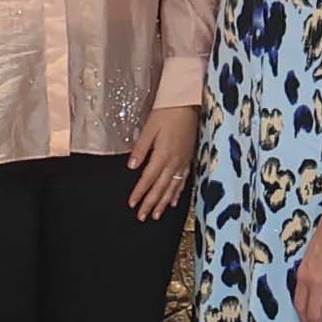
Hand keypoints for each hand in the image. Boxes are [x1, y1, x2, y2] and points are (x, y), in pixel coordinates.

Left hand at [125, 105, 197, 222]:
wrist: (188, 104)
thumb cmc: (166, 113)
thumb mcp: (149, 128)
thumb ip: (141, 148)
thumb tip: (131, 167)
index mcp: (162, 154)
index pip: (148, 178)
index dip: (140, 193)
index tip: (132, 204)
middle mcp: (174, 162)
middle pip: (160, 187)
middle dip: (151, 204)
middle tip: (142, 217)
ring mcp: (183, 162)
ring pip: (172, 187)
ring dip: (164, 203)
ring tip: (156, 215)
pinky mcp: (190, 159)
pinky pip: (184, 180)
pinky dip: (178, 193)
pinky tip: (174, 202)